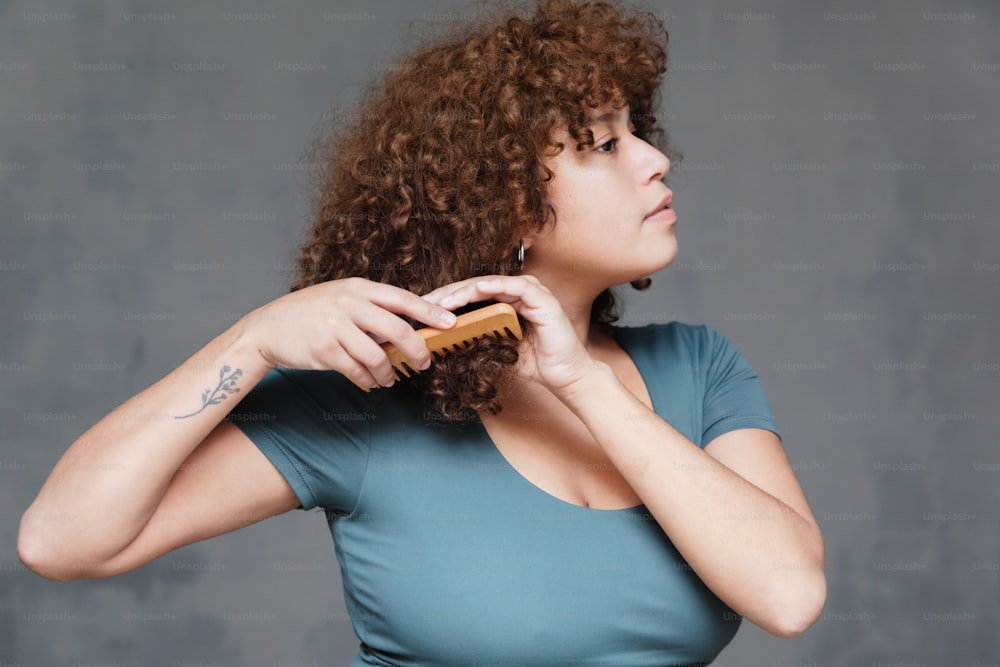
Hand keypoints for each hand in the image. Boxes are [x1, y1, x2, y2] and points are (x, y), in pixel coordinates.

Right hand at [239, 277, 456, 388]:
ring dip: (389, 372)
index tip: (450, 323)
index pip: (402, 299)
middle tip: (424, 363)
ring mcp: (335, 327)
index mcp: (357, 287)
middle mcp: (348, 304)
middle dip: (417, 350)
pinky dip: (369, 381)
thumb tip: (408, 328)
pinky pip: (358, 371)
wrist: (268, 327)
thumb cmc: (310, 313)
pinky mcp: (324, 351)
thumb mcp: (340, 297)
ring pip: (378, 356)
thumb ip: (371, 308)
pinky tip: (371, 383)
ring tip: (389, 379)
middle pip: (397, 330)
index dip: (429, 312)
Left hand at [421, 275, 599, 392]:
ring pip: (490, 284)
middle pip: (476, 286)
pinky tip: (474, 291)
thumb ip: (478, 337)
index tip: (423, 309)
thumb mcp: (498, 349)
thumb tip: (445, 337)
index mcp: (509, 301)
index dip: (447, 300)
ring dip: (464, 291)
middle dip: (448, 293)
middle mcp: (520, 292)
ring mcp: (533, 292)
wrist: (565, 377)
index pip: (472, 295)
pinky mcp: (543, 299)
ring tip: (442, 302)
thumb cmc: (536, 364)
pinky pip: (514, 287)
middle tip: (423, 302)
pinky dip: (492, 287)